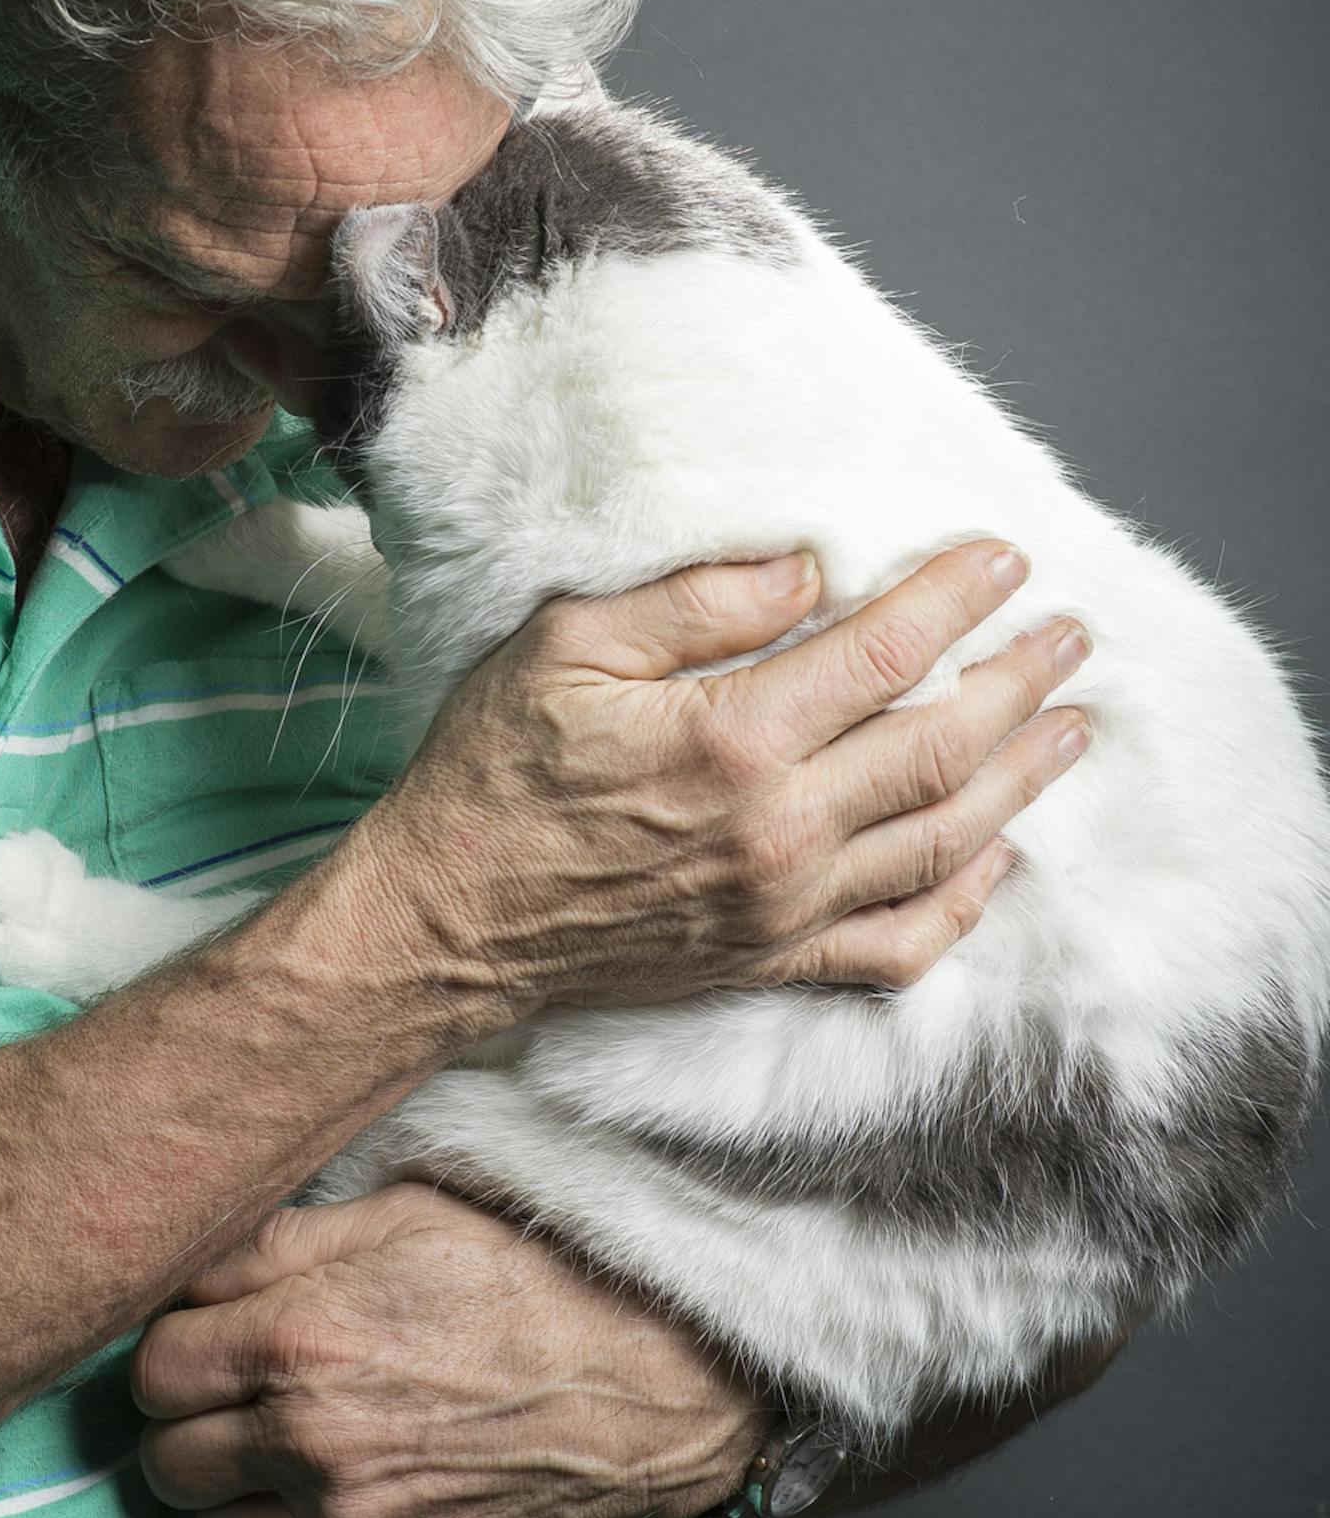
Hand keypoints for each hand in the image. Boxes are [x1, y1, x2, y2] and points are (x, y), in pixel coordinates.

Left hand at [134, 1184, 770, 1517]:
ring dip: (226, 1489)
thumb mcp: (398, 1215)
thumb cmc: (527, 1278)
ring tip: (272, 1440)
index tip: (206, 1333)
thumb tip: (190, 1271)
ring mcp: (348, 1517)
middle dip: (184, 1422)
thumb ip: (275, 1244)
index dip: (172, 1347)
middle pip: (163, 1461)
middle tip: (230, 1388)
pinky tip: (333, 1479)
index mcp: (296, 1340)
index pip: (149, 1371)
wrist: (644, 1384)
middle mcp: (306, 1441)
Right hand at [353, 539, 1089, 1023]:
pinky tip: (996, 858)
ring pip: (944, 841)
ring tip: (1070, 728)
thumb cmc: (492, 773)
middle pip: (942, 747)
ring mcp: (785, 908)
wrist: (447, 922)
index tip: (1004, 558)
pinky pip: (901, 944)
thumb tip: (808, 572)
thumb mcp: (565, 647)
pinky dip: (965, 904)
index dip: (957, 598)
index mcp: (733, 742)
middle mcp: (780, 833)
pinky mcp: (772, 960)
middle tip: (1070, 636)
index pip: (885, 653)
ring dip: (1021, 780)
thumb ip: (694, 604)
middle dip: (1020, 682)